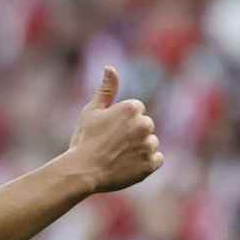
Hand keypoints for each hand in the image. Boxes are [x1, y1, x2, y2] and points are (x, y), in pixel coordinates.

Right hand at [69, 66, 163, 192]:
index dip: (121, 121)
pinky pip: (156, 159)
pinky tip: (128, 164)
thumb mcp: (91, 111)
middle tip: (111, 145)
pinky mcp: (151, 164)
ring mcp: (149, 145)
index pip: (137, 111)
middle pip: (145, 126)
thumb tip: (110, 67)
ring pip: (150, 143)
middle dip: (132, 133)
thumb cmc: (85, 140)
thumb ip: (106, 89)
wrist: (83, 171)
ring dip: (139, 148)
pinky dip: (145, 162)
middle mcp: (144, 124)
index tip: (108, 131)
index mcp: (132, 108)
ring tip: (118, 156)